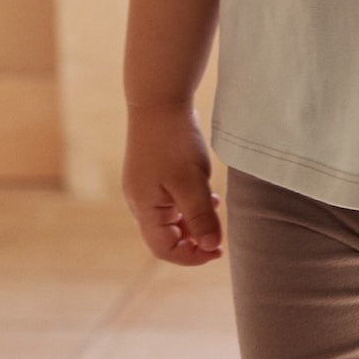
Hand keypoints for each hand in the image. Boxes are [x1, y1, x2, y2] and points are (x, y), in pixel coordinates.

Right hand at [122, 106, 222, 264]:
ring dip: (194, 221)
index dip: (192, 256)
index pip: (164, 249)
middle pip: (166, 236)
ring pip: (170, 219)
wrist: (159, 101)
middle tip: (219, 231)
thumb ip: (201, 217)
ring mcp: (144, 188)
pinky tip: (207, 195)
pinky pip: (171, 201)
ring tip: (215, 207)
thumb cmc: (174, 142)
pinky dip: (189, 205)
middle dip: (194, 239)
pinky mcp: (152, 175)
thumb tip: (210, 247)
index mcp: (144, 209)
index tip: (217, 250)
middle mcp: (140, 202)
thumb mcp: (192, 183)